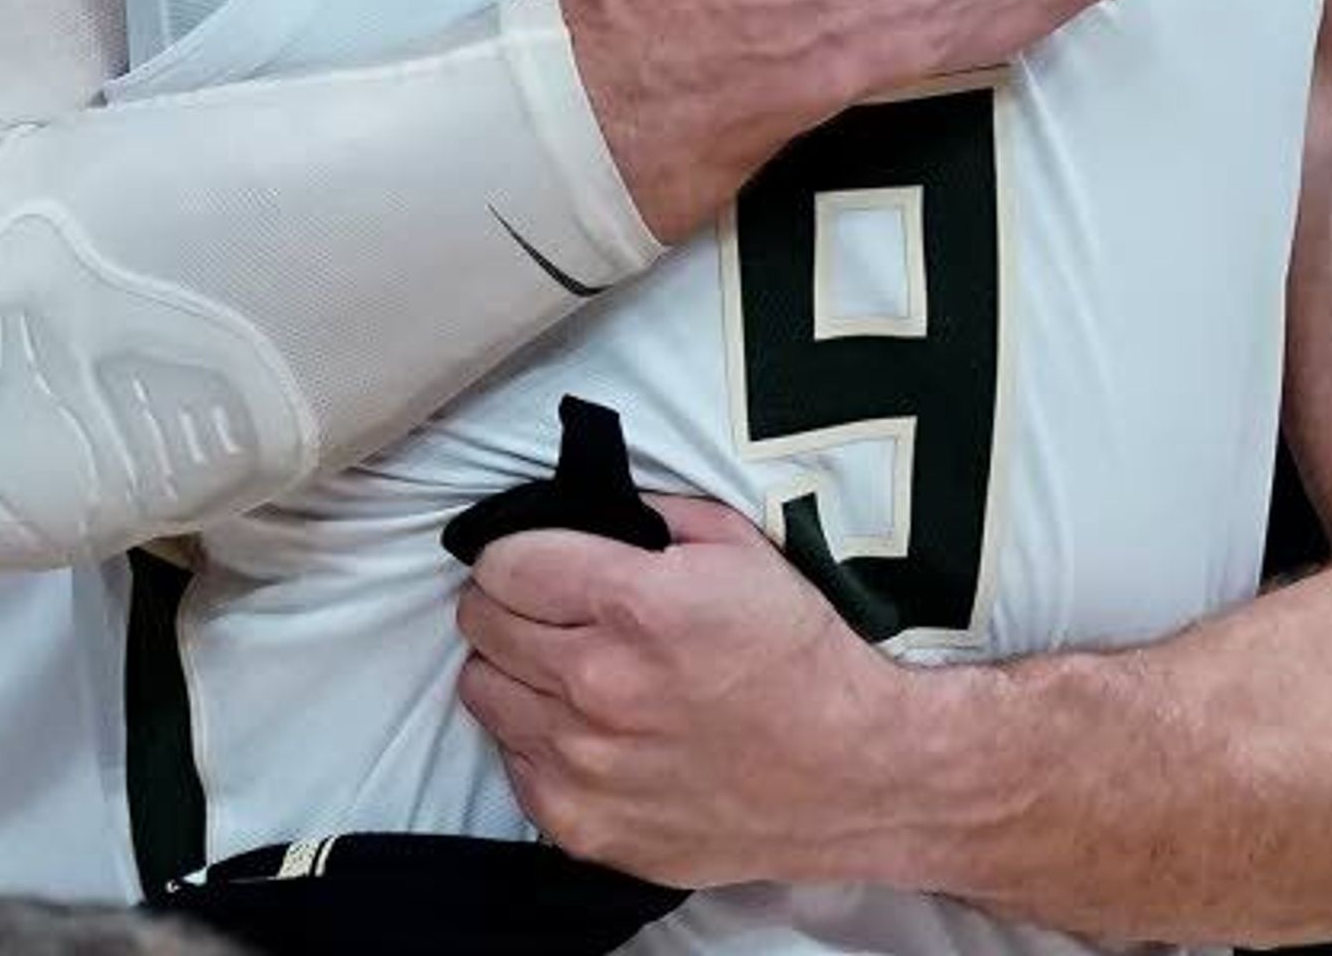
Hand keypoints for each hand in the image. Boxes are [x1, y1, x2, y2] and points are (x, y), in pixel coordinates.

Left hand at [458, 498, 908, 888]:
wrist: (852, 773)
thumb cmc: (798, 656)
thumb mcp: (739, 549)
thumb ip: (650, 516)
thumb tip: (581, 506)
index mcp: (633, 605)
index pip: (502, 563)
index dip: (516, 553)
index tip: (538, 561)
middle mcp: (597, 686)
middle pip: (480, 623)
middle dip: (510, 605)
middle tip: (550, 610)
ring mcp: (584, 765)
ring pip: (484, 692)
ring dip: (516, 673)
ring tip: (569, 672)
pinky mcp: (584, 825)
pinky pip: (514, 764)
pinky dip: (538, 741)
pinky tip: (590, 731)